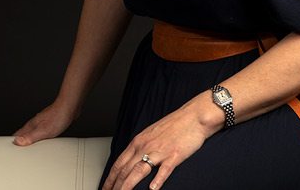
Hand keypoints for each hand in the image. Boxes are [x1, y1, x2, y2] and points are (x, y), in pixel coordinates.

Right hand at [12, 100, 77, 145]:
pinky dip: (38, 138)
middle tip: (16, 150)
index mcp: (31, 125)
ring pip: (31, 133)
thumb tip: (17, 141)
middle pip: (22, 134)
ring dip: (28, 140)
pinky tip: (41, 141)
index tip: (9, 149)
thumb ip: (30, 136)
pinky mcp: (49, 124)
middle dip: (18, 142)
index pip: (17, 134)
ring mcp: (41, 123)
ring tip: (26, 148)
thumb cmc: (58, 116)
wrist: (69, 107)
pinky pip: (40, 133)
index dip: (12, 142)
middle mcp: (35, 123)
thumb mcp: (43, 130)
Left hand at [101, 96, 218, 189]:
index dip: (110, 178)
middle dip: (115, 185)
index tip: (105, 187)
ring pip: (138, 171)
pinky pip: (164, 170)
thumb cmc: (174, 125)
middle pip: (125, 170)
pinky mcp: (174, 155)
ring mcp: (160, 151)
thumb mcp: (151, 134)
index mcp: (139, 141)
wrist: (193, 116)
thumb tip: (132, 160)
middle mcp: (146, 146)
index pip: (119, 163)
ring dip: (128, 186)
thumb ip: (141, 147)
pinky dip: (157, 180)